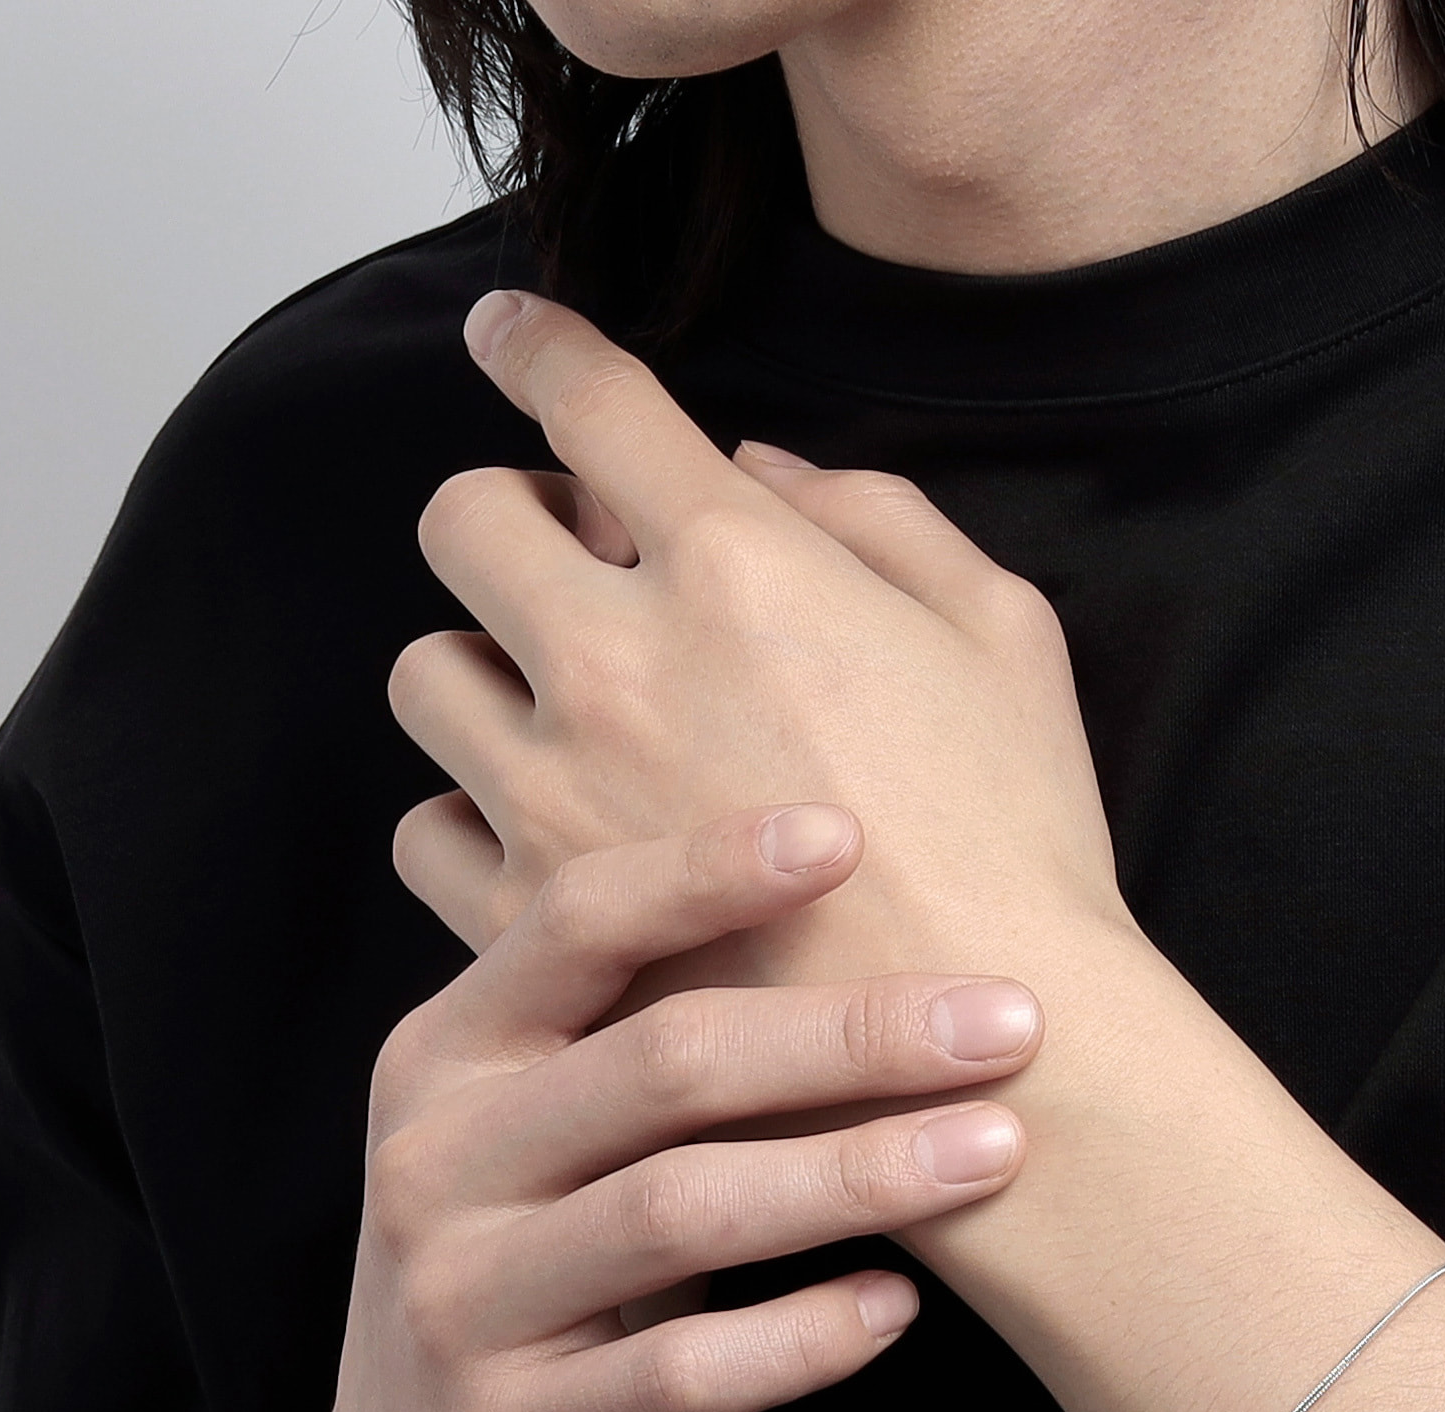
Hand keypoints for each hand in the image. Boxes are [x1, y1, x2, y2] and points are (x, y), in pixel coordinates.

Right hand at [298, 803, 1042, 1411]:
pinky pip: (683, 1373)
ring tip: (998, 1150)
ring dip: (859, 1175)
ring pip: (682, 1209)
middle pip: (664, 1059)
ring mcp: (459, 1302)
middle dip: (853, 1032)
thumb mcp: (538, 1145)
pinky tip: (899, 1310)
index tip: (851, 832)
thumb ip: (637, 1044)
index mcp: (445, 1055)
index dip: (711, 868)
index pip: (575, 922)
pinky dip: (804, 1337)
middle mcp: (433, 1160)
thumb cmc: (530, 1287)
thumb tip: (856, 915)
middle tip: (1010, 1019)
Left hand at [388, 290, 1138, 993]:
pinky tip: (543, 830)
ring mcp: (559, 797)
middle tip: (577, 565)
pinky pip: (424, 832)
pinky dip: (469, 814)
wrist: (999, 1043)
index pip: (585, 397)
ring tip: (560, 711)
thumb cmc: (1020, 835)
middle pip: (460, 519)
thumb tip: (760, 474)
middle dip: (509, 519)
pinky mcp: (536, 922)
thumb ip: (875, 516)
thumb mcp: (1003, 630)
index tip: (512, 335)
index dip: (536, 344)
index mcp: (737, 566)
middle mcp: (618, 662)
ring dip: (483, 667)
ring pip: (424, 677)